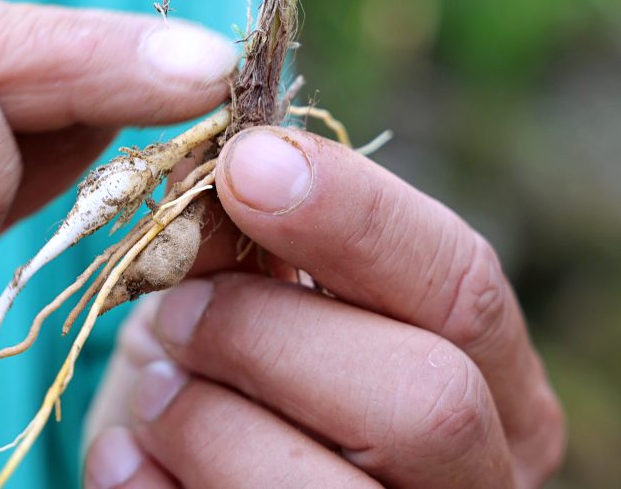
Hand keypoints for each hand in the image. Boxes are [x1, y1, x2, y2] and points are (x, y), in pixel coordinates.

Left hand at [85, 127, 565, 487]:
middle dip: (269, 335)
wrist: (194, 470)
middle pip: (426, 399)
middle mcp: (480, 472)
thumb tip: (229, 163)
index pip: (464, 284)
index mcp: (492, 378)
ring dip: (207, 422)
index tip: (245, 165)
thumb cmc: (242, 367)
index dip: (355, 214)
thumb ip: (252, 236)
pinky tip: (129, 456)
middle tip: (180, 312)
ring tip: (155, 395)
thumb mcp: (248, 291)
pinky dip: (151, 487)